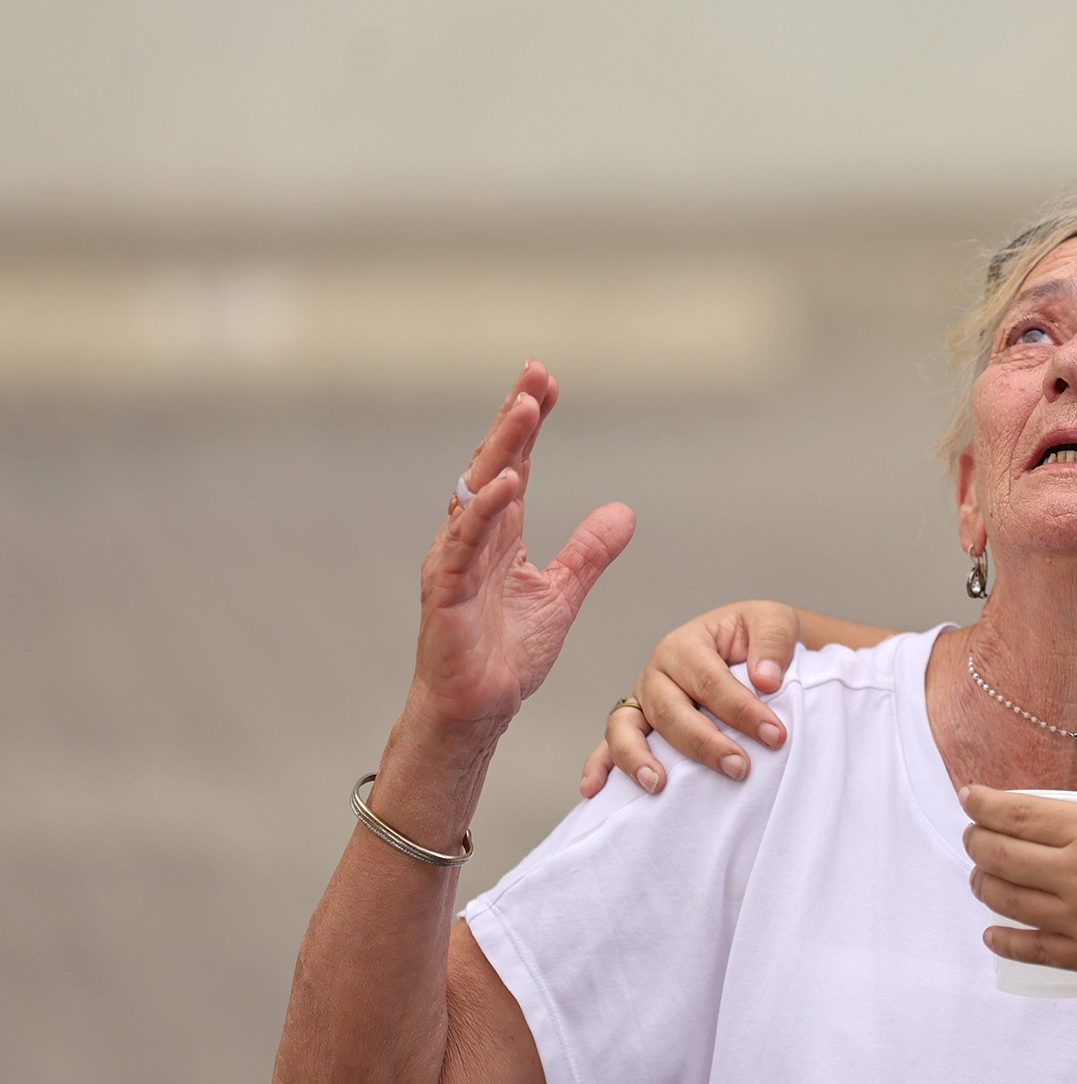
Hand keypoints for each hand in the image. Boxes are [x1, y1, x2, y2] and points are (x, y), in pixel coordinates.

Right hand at [411, 361, 634, 732]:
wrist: (478, 709)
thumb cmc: (507, 655)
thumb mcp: (562, 594)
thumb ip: (589, 552)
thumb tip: (624, 511)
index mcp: (498, 535)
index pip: (515, 466)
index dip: (530, 426)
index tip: (549, 383)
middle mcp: (471, 538)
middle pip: (493, 465)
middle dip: (514, 419)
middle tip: (536, 374)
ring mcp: (454, 562)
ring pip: (477, 493)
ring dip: (502, 449)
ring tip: (525, 408)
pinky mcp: (445, 592)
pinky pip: (464, 544)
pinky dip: (484, 512)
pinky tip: (507, 483)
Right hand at [579, 601, 800, 794]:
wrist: (747, 646)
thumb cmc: (756, 637)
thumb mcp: (775, 623)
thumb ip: (773, 643)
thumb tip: (765, 680)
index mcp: (686, 644)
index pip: (710, 681)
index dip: (742, 710)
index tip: (775, 735)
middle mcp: (657, 673)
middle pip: (670, 710)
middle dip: (704, 743)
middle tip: (739, 768)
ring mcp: (642, 700)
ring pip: (627, 728)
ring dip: (638, 758)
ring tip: (659, 786)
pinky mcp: (637, 725)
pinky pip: (609, 745)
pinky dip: (598, 766)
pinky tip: (594, 790)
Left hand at [959, 786, 1076, 1003]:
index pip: (1020, 813)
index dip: (984, 804)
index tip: (969, 796)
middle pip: (1000, 853)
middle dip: (976, 841)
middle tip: (973, 836)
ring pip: (1005, 898)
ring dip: (982, 884)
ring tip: (979, 877)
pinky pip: (1029, 947)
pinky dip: (1003, 940)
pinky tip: (992, 934)